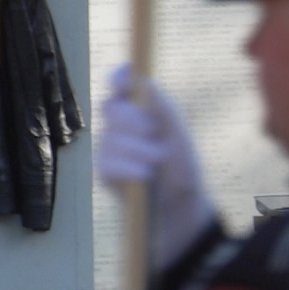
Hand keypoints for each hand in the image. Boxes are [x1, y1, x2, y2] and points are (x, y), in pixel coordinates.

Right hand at [99, 66, 217, 268]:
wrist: (181, 211)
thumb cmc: (182, 171)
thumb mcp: (180, 137)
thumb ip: (165, 108)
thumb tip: (145, 80)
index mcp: (143, 112)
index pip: (122, 86)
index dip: (119, 78)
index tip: (124, 80)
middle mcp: (122, 127)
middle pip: (111, 108)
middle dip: (134, 122)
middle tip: (156, 137)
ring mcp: (110, 150)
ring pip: (110, 137)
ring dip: (139, 151)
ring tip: (158, 164)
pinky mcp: (105, 173)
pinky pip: (108, 163)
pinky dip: (130, 169)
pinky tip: (145, 177)